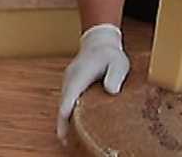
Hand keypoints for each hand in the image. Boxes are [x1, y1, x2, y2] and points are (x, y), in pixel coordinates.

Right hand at [56, 23, 130, 144]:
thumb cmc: (110, 54)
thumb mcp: (119, 63)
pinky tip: (73, 123)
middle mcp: (70, 79)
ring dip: (65, 118)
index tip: (63, 132)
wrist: (100, 41)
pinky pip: (67, 100)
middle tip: (66, 140)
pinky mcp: (71, 84)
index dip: (65, 116)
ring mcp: (69, 81)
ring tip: (68, 137)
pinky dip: (68, 112)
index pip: (69, 98)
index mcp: (80, 75)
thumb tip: (111, 91)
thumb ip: (115, 75)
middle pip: (63, 104)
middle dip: (63, 123)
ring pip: (64, 103)